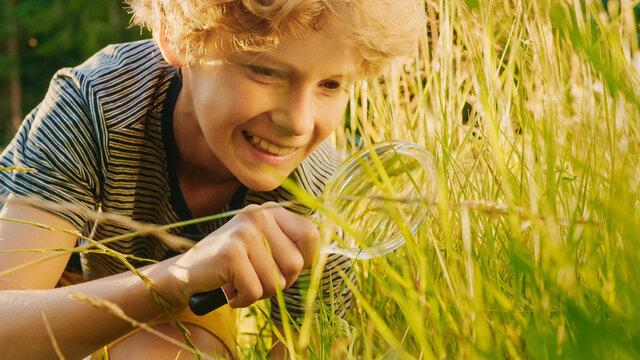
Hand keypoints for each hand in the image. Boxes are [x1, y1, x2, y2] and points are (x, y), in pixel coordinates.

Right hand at [174, 202, 318, 307]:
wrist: (185, 272)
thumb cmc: (232, 265)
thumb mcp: (264, 247)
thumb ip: (291, 247)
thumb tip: (322, 258)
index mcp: (271, 211)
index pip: (311, 234)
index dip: (306, 260)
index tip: (285, 269)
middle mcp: (259, 215)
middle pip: (296, 264)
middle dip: (279, 282)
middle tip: (255, 279)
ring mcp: (244, 232)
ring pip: (276, 282)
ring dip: (259, 293)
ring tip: (239, 282)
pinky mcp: (231, 253)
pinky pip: (255, 291)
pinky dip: (243, 300)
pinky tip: (229, 291)